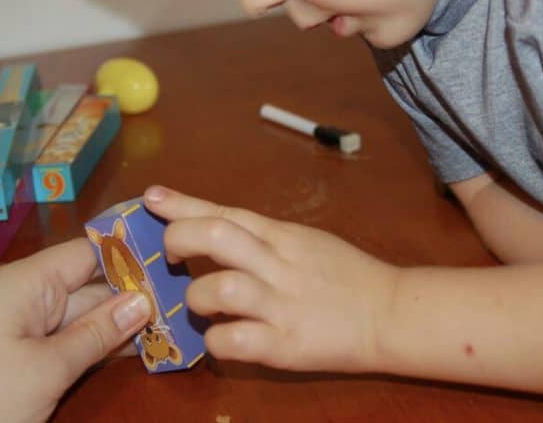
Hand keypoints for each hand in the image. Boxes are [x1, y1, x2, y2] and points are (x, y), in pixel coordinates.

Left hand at [144, 185, 397, 371]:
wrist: (391, 313)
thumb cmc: (346, 276)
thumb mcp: (306, 241)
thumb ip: (264, 238)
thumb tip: (217, 230)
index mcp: (282, 236)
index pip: (225, 212)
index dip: (182, 204)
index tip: (151, 197)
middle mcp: (278, 265)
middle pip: (216, 236)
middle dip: (178, 239)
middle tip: (168, 255)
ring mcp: (281, 305)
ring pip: (219, 287)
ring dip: (197, 296)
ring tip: (202, 304)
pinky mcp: (284, 345)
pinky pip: (233, 340)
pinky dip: (216, 340)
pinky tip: (222, 338)